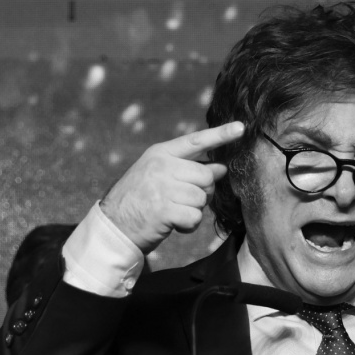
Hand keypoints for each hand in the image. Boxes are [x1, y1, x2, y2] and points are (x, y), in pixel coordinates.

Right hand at [100, 121, 244, 253]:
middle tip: (182, 201)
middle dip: (201, 193)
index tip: (241, 128)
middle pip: (206, 176)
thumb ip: (188, 169)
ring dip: (193, 211)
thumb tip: (221, 168)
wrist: (113, 225)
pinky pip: (195, 217)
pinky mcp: (165, 210)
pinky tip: (174, 224)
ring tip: (173, 212)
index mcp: (160, 153)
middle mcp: (162, 166)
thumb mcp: (159, 175)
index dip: (220, 135)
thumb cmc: (140, 200)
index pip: (196, 141)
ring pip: (202, 198)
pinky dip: (189, 225)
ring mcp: (162, 187)